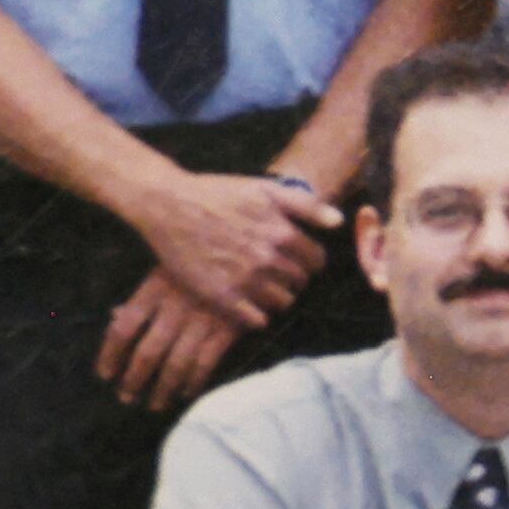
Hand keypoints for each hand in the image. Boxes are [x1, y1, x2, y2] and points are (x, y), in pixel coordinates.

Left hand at [95, 269, 239, 410]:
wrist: (253, 250)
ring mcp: (204, 318)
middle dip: (134, 379)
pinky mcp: (229, 327)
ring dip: (163, 389)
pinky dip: (195, 381)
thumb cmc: (204, 259)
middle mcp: (176, 305)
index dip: (110, 355)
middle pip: (148, 352)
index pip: (123, 327)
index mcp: (156, 287)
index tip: (105, 374)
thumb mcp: (169, 267)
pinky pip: (206, 362)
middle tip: (126, 397)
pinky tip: (187, 391)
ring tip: (156, 404)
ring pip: (176, 363)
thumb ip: (144, 294)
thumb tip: (114, 315)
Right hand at [130, 172, 338, 329]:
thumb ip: (306, 206)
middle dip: (294, 279)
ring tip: (262, 287)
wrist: (169, 205)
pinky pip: (256, 320)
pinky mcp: (221, 297)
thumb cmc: (219, 194)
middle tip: (278, 273)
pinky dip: (257, 314)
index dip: (310, 261)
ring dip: (277, 297)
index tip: (298, 260)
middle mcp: (268, 260)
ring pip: (282, 303)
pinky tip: (247, 301)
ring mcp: (244, 280)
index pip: (317, 261)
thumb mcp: (266, 189)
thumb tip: (339, 221)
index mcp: (283, 234)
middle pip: (300, 283)